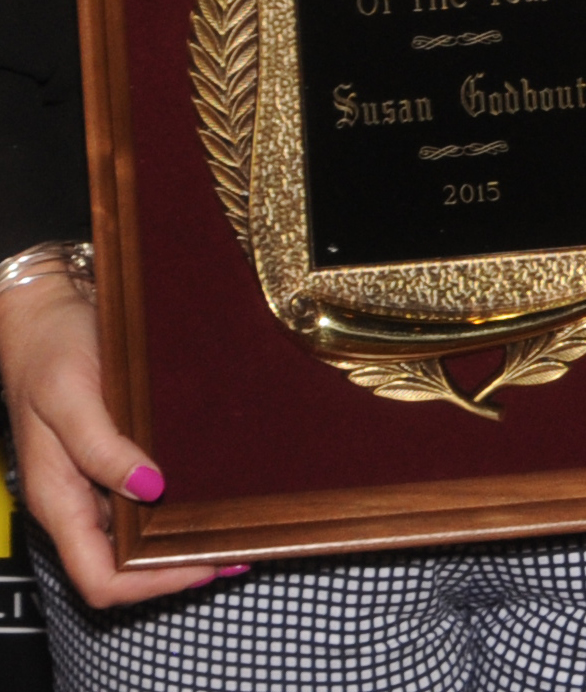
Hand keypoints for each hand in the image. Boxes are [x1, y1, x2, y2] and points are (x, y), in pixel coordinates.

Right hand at [0, 272, 242, 604]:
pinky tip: (206, 493)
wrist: (44, 307)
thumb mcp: (72, 394)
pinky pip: (136, 501)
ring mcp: (90, 482)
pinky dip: (171, 508)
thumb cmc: (49, 346)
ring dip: (178, 540)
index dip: (151, 584)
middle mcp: (73, 500)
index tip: (202, 564)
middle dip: (176, 567)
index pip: (99, 577)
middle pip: (121, 566)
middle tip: (234, 550)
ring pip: (131, 537)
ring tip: (231, 527)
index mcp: (57, 499)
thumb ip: (103, 447)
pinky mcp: (106, 458)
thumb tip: (148, 490)